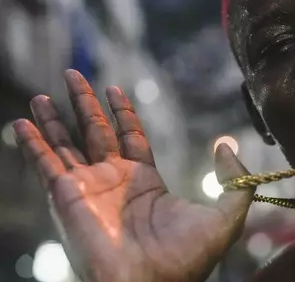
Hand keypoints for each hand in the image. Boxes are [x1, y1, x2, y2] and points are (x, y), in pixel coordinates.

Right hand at [13, 70, 253, 281]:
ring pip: (67, 143)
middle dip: (85, 103)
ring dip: (54, 118)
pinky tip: (21, 122)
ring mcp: (88, 188)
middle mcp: (113, 182)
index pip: (130, 137)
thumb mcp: (226, 215)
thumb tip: (225, 144)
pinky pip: (45, 163)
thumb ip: (234, 179)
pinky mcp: (67, 196)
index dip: (122, 113)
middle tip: (74, 75)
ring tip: (42, 93)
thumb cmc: (187, 257)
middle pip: (95, 131)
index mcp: (145, 183)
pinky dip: (32, 142)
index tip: (115, 89)